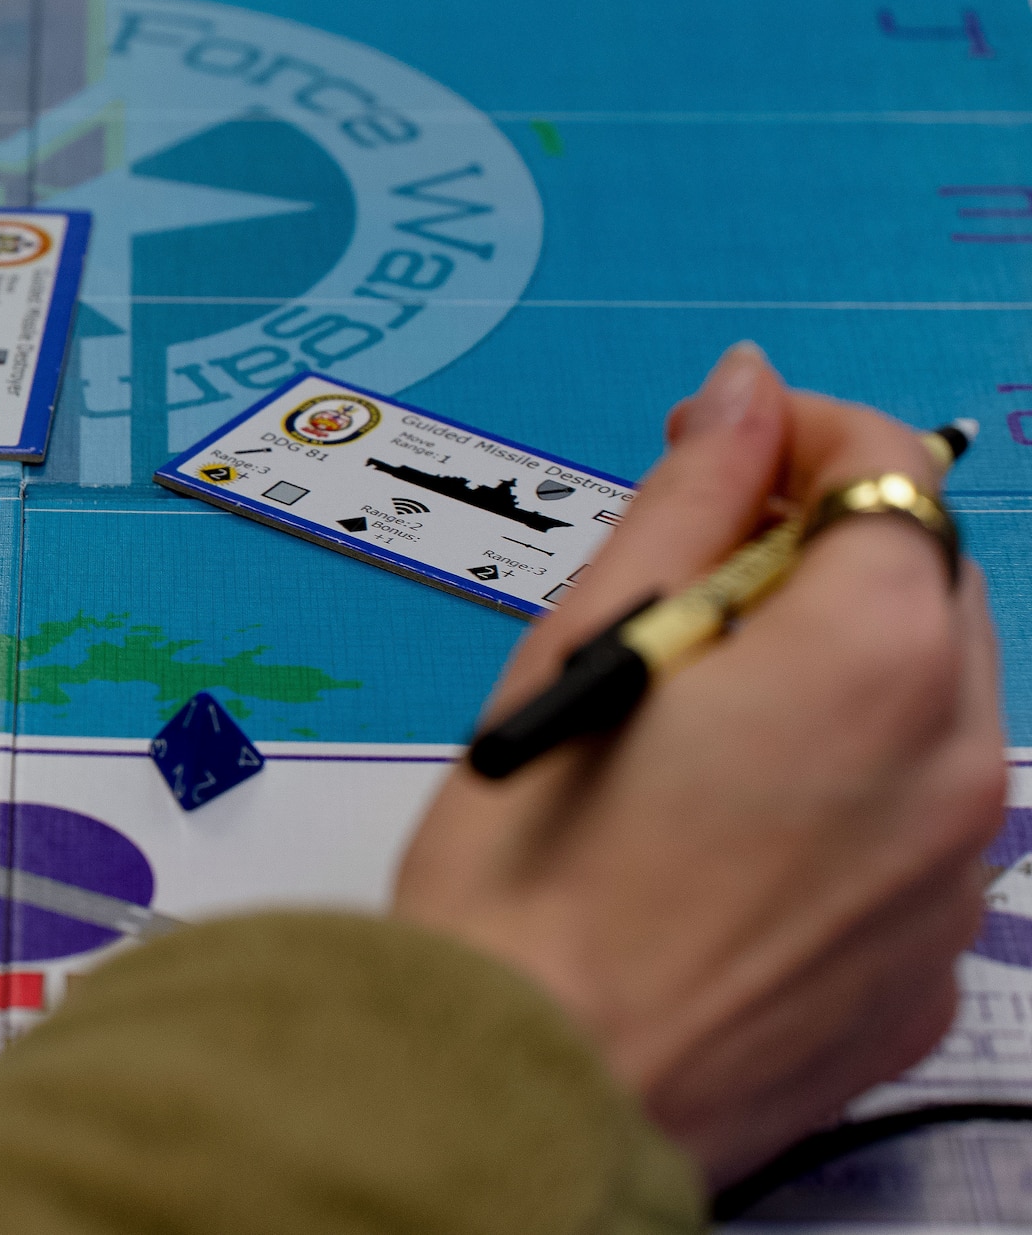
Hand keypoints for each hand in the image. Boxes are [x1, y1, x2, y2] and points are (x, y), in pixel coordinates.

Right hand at [393, 343, 1007, 1184]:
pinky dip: (844, 794)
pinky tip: (723, 834)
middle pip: (922, 583)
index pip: (890, 465)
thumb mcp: (587, 648)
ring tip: (687, 730)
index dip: (794, 434)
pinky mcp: (928, 965)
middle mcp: (959, 762)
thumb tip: (743, 392)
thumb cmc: (526, 880)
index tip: (715, 452)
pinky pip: (915, 831)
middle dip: (817, 555)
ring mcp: (958, 879)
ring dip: (832, 675)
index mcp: (875, 658)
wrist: (526, 1092)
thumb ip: (689, 502)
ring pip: (925, 708)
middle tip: (682, 595)